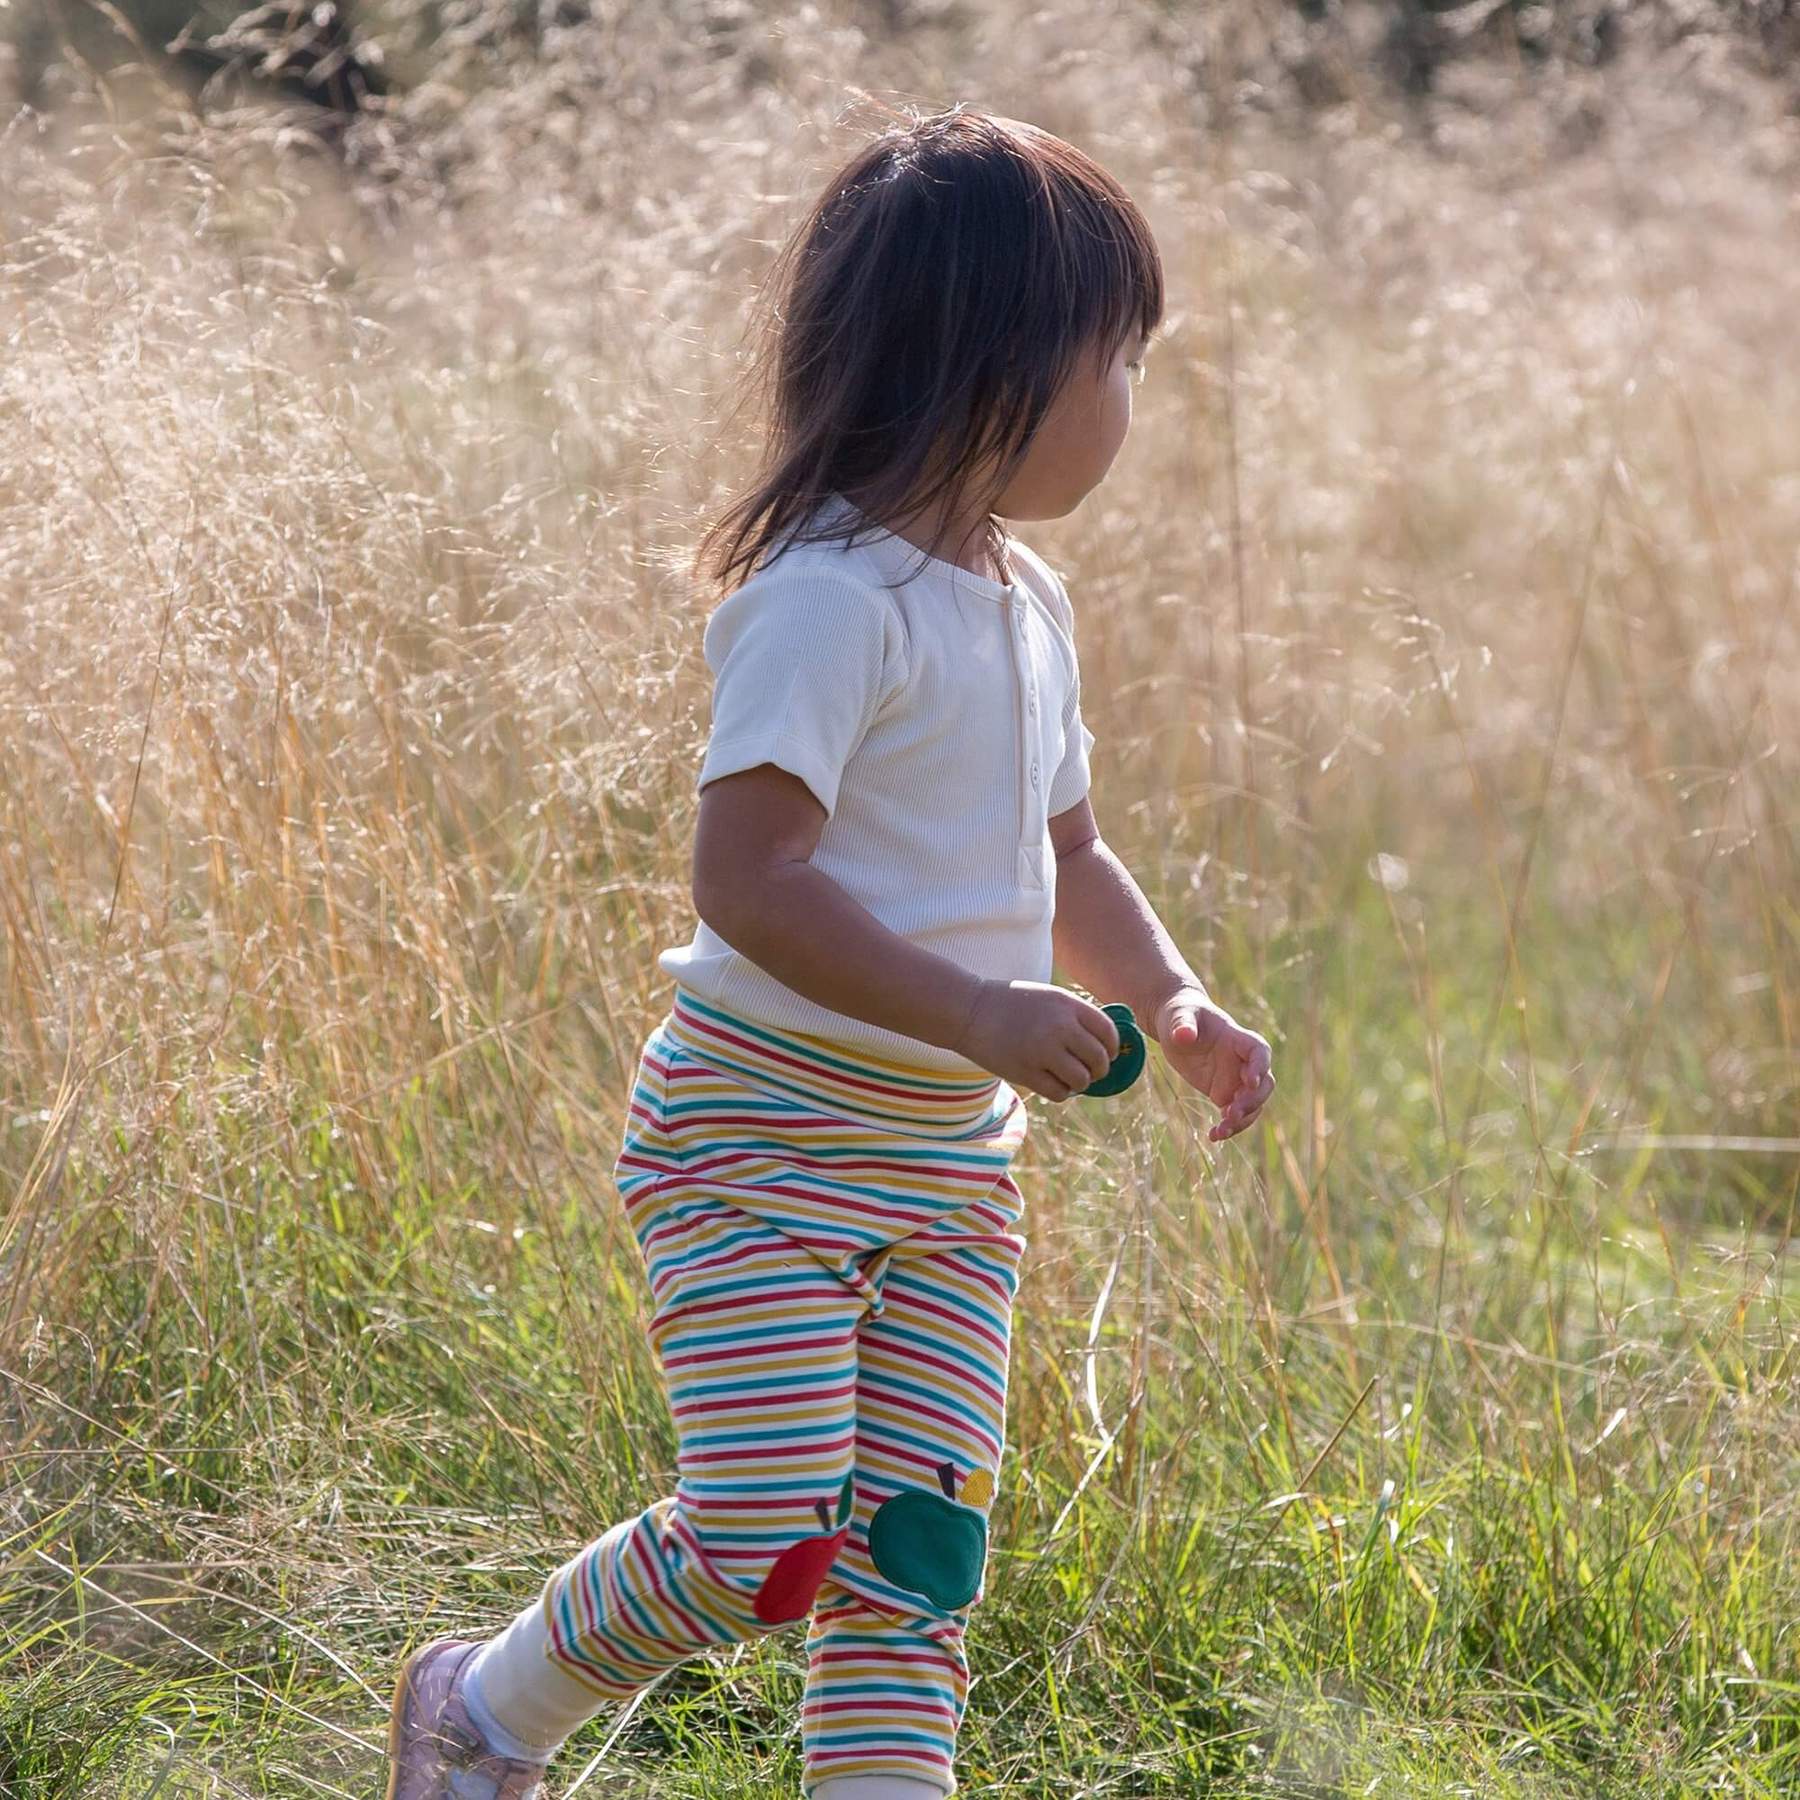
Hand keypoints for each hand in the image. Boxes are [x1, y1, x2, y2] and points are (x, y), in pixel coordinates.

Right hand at [954, 979, 1121, 1102]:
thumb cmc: (1011, 1004)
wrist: (969, 1010)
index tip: (1107, 1054)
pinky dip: (1062, 1092)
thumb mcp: (1048, 997)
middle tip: (1089, 1071)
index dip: (1112, 1048)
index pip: (1108, 1032)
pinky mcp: (1026, 1072)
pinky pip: (1060, 1093)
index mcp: (1067, 1004)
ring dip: (1079, 1083)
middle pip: (1098, 1059)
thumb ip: (1076, 1016)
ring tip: (1068, 1078)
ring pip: (1082, 1080)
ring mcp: (1043, 1050)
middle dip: (1098, 1070)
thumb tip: (1107, 1044)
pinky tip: (1052, 1083)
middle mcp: (1060, 1027)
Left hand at [1156, 986, 1274, 1140]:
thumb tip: (1183, 1036)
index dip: (1259, 1067)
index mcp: (1237, 1038)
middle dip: (1252, 1100)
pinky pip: (1234, 1114)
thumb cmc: (1181, 1014)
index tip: (1248, 1081)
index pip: (1259, 1051)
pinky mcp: (1223, 1093)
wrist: (1176, 1027)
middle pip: (1263, 1083)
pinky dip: (1228, 1127)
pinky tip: (1213, 1136)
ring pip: (1253, 1104)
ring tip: (1221, 1131)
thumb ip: (1183, 1026)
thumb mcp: (1179, 1016)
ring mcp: (1235, 1079)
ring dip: (1243, 1120)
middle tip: (1232, 1113)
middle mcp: (1242, 1061)